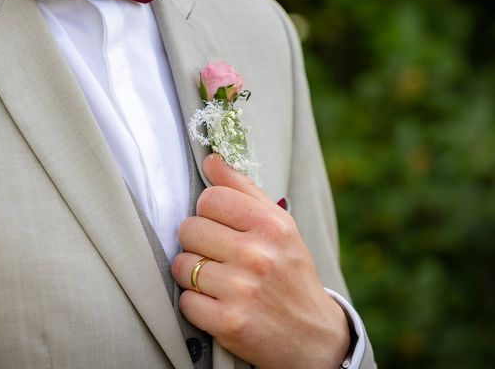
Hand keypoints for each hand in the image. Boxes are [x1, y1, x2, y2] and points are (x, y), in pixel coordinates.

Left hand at [171, 154, 349, 368]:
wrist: (313, 336)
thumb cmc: (290, 272)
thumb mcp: (279, 225)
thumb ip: (243, 188)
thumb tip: (210, 159)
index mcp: (272, 225)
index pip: (209, 198)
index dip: (209, 212)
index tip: (221, 226)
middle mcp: (258, 255)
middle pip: (189, 229)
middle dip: (198, 242)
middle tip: (219, 255)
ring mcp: (242, 291)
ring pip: (181, 264)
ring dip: (193, 273)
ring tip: (219, 281)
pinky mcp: (229, 323)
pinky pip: (185, 301)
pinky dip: (196, 304)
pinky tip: (218, 303)